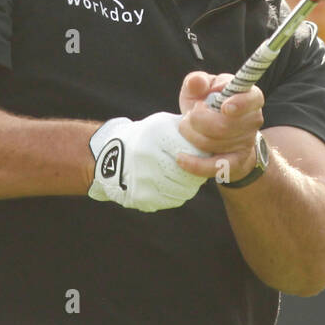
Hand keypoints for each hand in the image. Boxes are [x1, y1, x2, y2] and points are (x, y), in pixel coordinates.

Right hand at [88, 112, 208, 211]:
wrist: (110, 157)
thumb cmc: (145, 138)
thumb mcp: (162, 124)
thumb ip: (186, 130)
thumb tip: (214, 140)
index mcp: (155, 134)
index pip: (192, 151)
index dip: (200, 156)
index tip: (202, 157)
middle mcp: (148, 156)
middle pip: (189, 172)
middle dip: (197, 174)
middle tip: (198, 171)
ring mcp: (144, 178)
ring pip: (183, 189)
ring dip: (189, 186)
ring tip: (185, 179)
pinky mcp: (142, 196)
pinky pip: (172, 200)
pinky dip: (177, 195)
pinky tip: (172, 186)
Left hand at [175, 72, 264, 183]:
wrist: (217, 133)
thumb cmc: (208, 104)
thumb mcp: (201, 89)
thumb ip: (197, 81)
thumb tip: (197, 82)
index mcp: (249, 96)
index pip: (252, 99)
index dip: (240, 104)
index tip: (224, 107)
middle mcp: (253, 119)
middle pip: (224, 125)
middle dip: (197, 120)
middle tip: (189, 116)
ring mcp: (246, 142)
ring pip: (214, 143)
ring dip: (191, 135)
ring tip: (187, 128)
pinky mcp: (236, 162)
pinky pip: (216, 166)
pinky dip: (195, 164)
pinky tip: (181, 158)